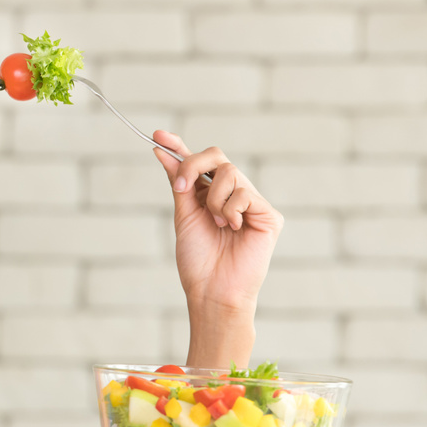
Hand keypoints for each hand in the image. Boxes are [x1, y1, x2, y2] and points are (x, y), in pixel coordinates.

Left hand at [152, 130, 282, 314]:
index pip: (198, 164)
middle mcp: (232, 195)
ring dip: (214, 199)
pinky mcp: (268, 214)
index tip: (158, 135)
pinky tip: (232, 229)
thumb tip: (162, 152)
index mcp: (210, 196)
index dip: (179, 147)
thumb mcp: (184, 215)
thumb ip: (179, 183)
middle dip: (194, 165)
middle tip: (182, 187)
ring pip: (229, 172)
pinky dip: (230, 210)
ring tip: (216, 224)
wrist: (212, 290)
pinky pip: (244, 193)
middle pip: (217, 157)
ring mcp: (251, 203)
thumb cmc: (198, 260)